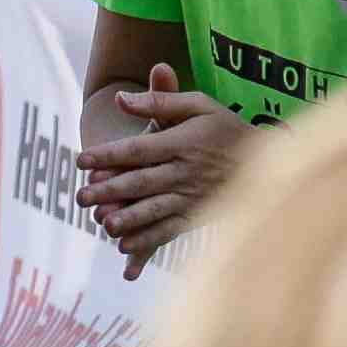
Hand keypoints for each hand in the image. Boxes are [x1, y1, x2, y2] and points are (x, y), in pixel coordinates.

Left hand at [70, 78, 247, 266]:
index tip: (82, 160)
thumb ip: (159, 99)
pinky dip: (148, 240)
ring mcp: (192, 196)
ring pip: (155, 209)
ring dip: (129, 218)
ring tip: (104, 224)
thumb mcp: (198, 105)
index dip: (108, 155)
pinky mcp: (197, 215)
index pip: (138, 149)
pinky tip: (125, 248)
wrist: (265, 160)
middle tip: (80, 197)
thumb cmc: (224, 127)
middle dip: (109, 190)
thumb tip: (119, 99)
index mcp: (182, 142)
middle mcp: (185, 171)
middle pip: (142, 181)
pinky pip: (170, 230)